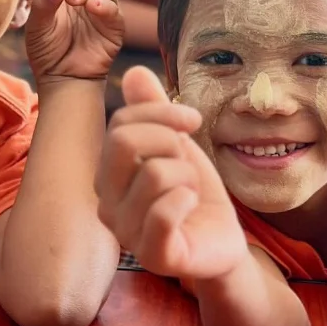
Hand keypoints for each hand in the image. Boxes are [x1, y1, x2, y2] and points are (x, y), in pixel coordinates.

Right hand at [95, 66, 247, 278]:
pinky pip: (164, 214)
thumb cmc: (191, 191)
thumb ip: (153, 110)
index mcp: (107, 173)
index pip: (121, 123)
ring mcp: (126, 232)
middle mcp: (107, 202)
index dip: (162, 111)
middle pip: (124, 142)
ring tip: (190, 190)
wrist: (219, 241)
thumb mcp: (175, 143)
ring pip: (155, 174)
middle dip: (170, 139)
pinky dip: (187, 199)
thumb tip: (134, 70)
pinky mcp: (153, 255)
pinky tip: (191, 206)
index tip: (193, 119)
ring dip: (187, 175)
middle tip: (188, 157)